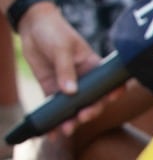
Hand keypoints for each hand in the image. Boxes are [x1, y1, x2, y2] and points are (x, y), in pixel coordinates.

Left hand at [16, 5, 107, 134]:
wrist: (32, 26)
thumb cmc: (55, 31)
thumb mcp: (62, 47)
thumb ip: (65, 69)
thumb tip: (70, 92)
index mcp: (95, 68)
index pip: (109, 83)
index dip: (113, 93)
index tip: (110, 99)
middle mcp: (85, 80)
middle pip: (92, 101)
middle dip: (89, 111)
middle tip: (83, 116)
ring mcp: (68, 87)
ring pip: (74, 108)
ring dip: (72, 120)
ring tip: (66, 130)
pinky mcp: (52, 90)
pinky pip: (55, 109)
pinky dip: (53, 121)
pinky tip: (51, 132)